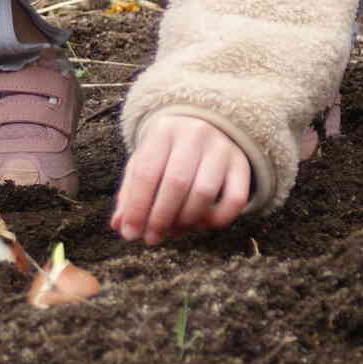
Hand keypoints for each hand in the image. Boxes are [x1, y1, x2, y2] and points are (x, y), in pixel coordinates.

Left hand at [110, 114, 251, 244]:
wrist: (204, 125)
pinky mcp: (241, 164)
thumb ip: (130, 194)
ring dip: (185, 221)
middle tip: (151, 238)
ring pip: (204, 192)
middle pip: (176, 183)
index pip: (147, 172)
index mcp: (164, 131)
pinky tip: (200, 224)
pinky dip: (217, 220)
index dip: (137, 207)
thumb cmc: (167, 153)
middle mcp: (195, 134)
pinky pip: (235, 199)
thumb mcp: (144, 163)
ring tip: (173, 230)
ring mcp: (221, 148)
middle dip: (160, 218)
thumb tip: (120, 226)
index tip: (131, 233)